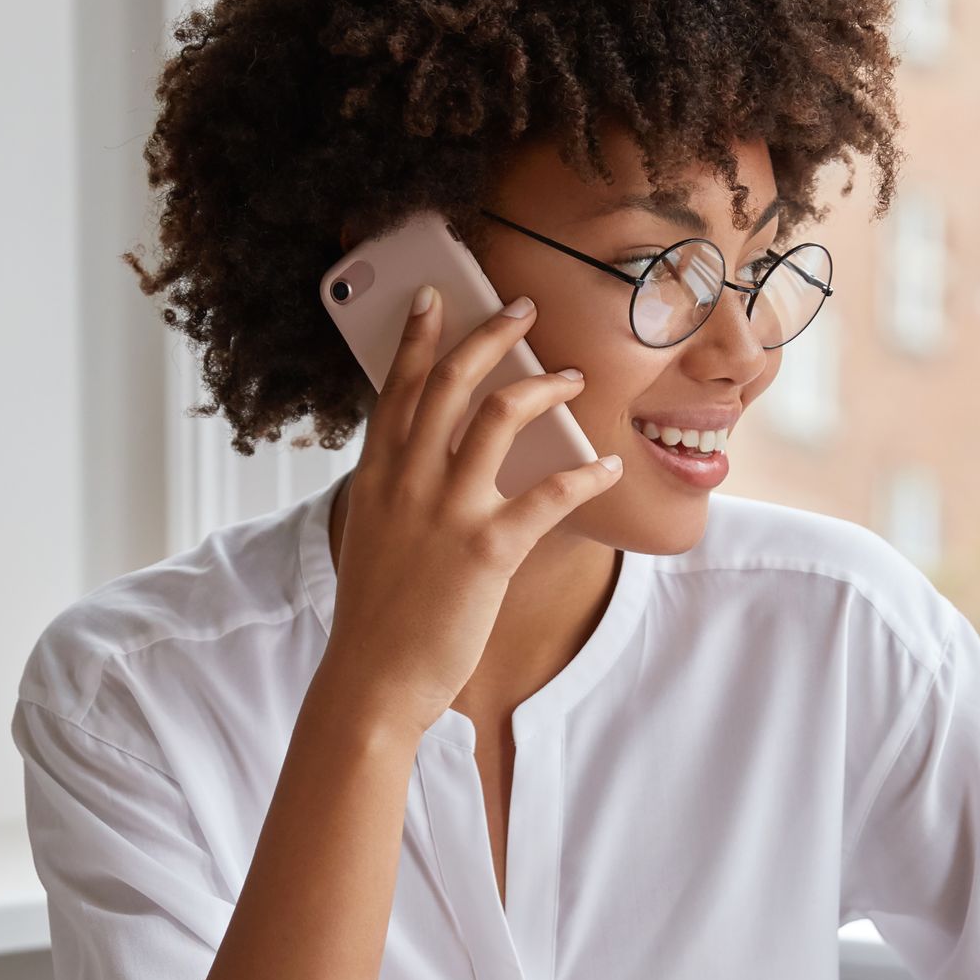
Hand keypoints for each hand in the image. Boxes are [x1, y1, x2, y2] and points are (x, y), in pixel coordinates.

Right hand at [321, 290, 620, 740]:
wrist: (372, 681)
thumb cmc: (378, 617)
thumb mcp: (374, 538)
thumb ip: (398, 494)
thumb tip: (432, 463)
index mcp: (376, 477)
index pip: (396, 389)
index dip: (418, 339)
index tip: (436, 298)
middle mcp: (408, 482)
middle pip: (451, 382)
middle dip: (491, 335)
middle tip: (522, 308)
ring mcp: (447, 512)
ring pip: (499, 416)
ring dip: (543, 387)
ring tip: (571, 379)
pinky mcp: (487, 551)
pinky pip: (548, 495)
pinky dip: (584, 475)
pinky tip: (608, 469)